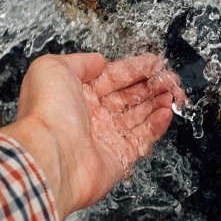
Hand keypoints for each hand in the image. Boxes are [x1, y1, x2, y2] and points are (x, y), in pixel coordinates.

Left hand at [0, 53, 185, 220]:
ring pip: (138, 116)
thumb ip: (79, 62)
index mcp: (75, 94)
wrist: (51, 155)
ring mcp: (104, 137)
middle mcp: (90, 116)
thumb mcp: (53, 68)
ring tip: (173, 93)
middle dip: (151, 85)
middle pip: (128, 96)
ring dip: (158, 103)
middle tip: (169, 78)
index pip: (112, 77)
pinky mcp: (118, 159)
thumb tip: (96, 61)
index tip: (155, 63)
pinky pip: (143, 139)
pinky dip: (157, 126)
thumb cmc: (47, 112)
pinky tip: (167, 112)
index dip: (135, 69)